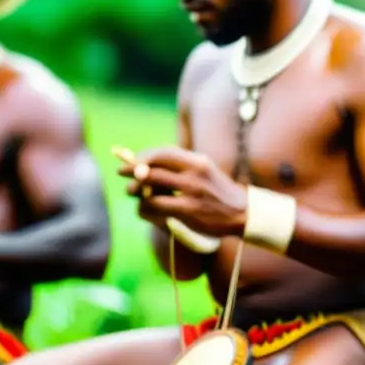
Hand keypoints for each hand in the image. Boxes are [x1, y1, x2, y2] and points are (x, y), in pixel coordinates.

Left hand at [117, 147, 247, 237]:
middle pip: (153, 167)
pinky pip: (154, 206)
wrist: (243, 213)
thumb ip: (180, 168)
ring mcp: (192, 192)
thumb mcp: (204, 172)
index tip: (133, 160)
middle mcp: (195, 172)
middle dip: (132, 170)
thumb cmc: (218, 193)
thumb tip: (147, 164)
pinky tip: (145, 210)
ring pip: (149, 186)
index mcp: (198, 161)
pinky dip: (143, 208)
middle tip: (122, 174)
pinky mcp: (188, 211)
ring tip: (134, 194)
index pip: (164, 152)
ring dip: (135, 191)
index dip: (144, 155)